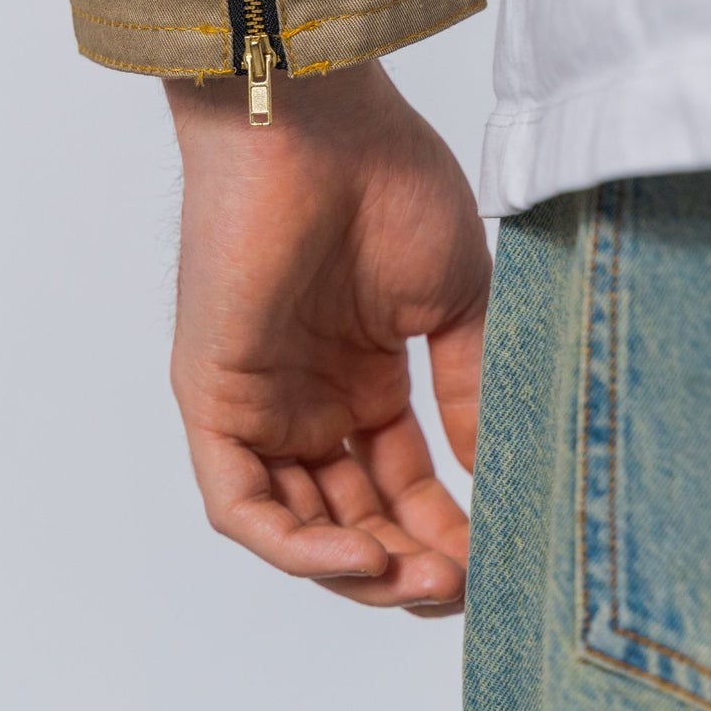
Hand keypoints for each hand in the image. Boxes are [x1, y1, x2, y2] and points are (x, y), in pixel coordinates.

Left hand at [164, 60, 490, 614]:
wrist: (317, 126)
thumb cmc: (387, 184)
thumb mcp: (453, 305)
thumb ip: (466, 393)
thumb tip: (492, 478)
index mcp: (362, 375)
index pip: (401, 486)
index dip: (446, 534)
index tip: (497, 560)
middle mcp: (307, 397)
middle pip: (353, 519)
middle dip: (408, 564)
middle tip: (462, 585)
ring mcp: (258, 402)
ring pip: (297, 527)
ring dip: (357, 569)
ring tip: (421, 581)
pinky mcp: (213, 399)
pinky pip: (242, 504)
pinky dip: (295, 546)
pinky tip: (361, 555)